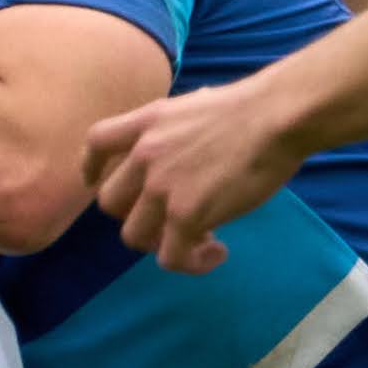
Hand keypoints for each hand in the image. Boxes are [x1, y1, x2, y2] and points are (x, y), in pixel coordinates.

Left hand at [82, 73, 311, 272]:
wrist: (276, 117)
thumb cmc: (251, 107)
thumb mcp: (194, 105)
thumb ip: (175, 128)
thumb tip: (184, 142)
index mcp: (146, 122)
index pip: (96, 143)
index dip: (91, 167)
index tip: (95, 182)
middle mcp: (144, 154)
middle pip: (110, 201)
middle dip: (135, 215)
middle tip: (168, 219)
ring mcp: (161, 187)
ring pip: (134, 235)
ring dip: (161, 243)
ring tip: (198, 239)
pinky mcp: (185, 215)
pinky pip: (171, 257)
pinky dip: (191, 263)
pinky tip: (217, 252)